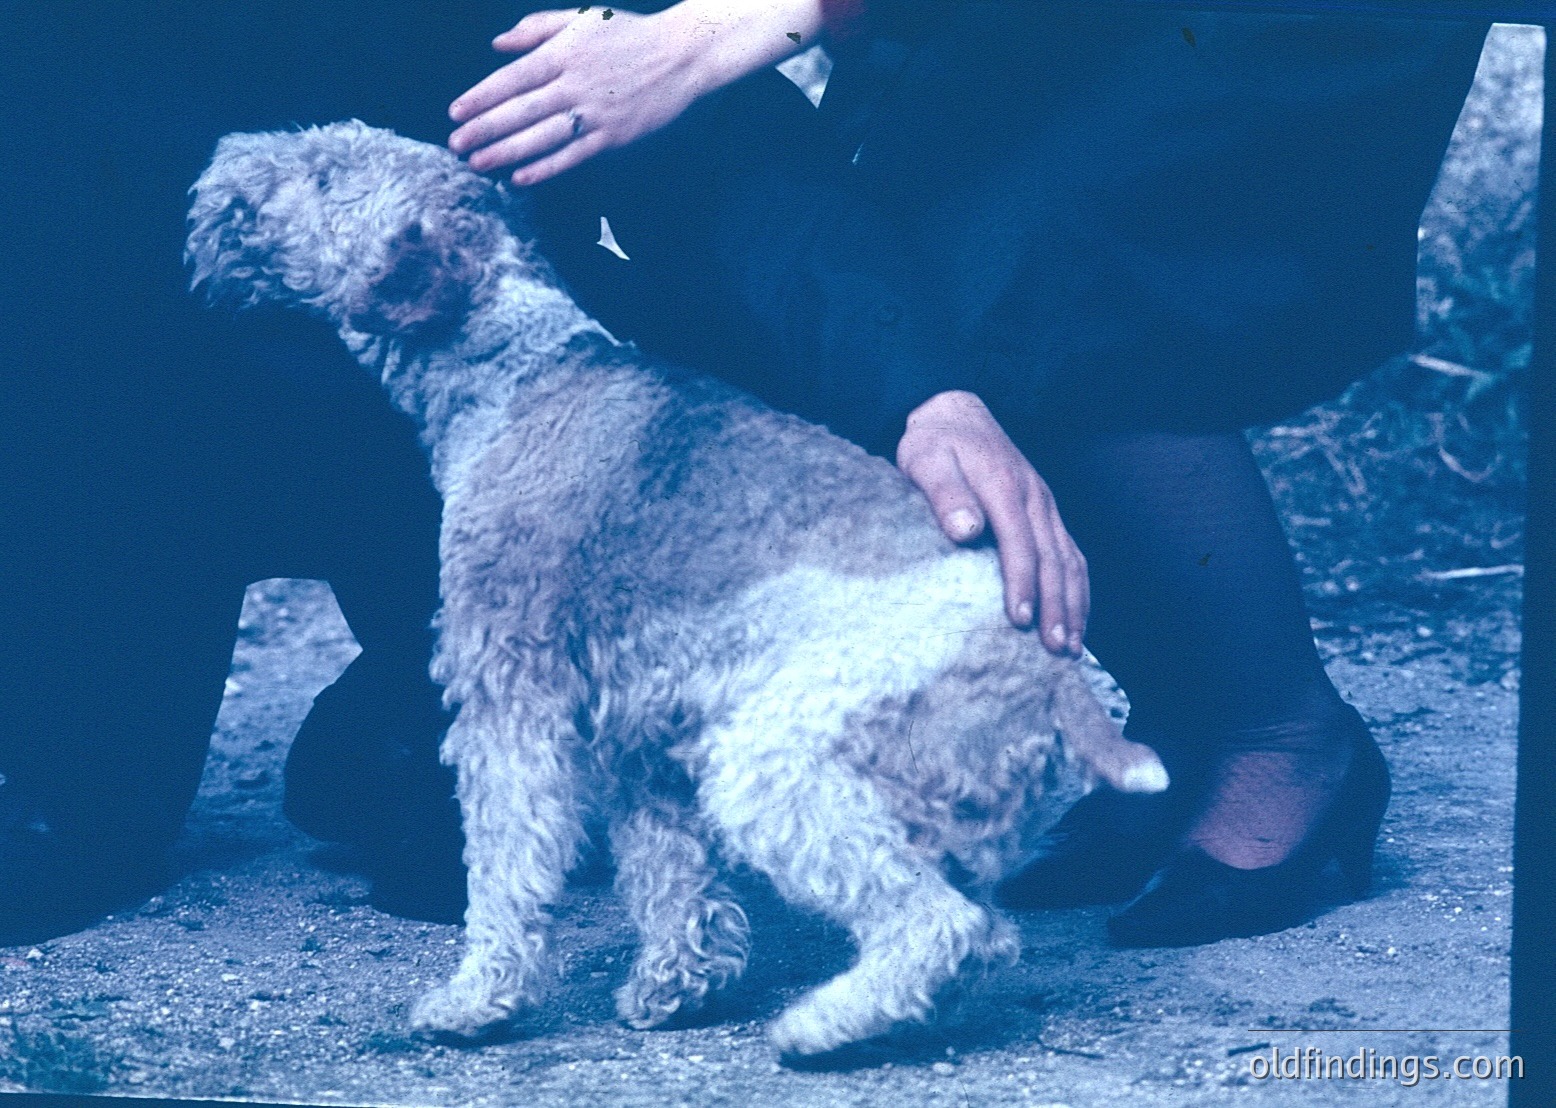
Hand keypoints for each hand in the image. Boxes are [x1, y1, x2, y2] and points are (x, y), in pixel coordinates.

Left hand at [449, 1, 821, 185]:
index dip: (481, 97)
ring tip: (477, 164)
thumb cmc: (629, 33)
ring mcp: (595, 114)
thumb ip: (536, 28)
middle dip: (484, 130)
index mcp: (564, 53)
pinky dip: (545, 168)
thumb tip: (497, 44)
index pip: (512, 78)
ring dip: (505, 153)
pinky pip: (572, 156)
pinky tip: (520, 178)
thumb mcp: (581, 18)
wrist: (682, 55)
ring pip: (541, 138)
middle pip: (520, 111)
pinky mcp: (613, 137)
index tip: (456, 112)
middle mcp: (575, 84)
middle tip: (455, 145)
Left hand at [896, 391, 1087, 652]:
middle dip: (1057, 606)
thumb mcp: (925, 459)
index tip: (1019, 621)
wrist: (955, 411)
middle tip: (1055, 649)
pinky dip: (1078, 588)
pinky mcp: (1046, 513)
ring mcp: (1045, 505)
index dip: (1022, 583)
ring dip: (1074, 604)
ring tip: (1071, 648)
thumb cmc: (935, 442)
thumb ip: (944, 494)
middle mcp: (1034, 497)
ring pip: (1070, 559)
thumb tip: (965, 531)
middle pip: (1053, 558)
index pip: (1019, 543)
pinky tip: (1076, 618)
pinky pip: (1071, 553)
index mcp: (1004, 485)